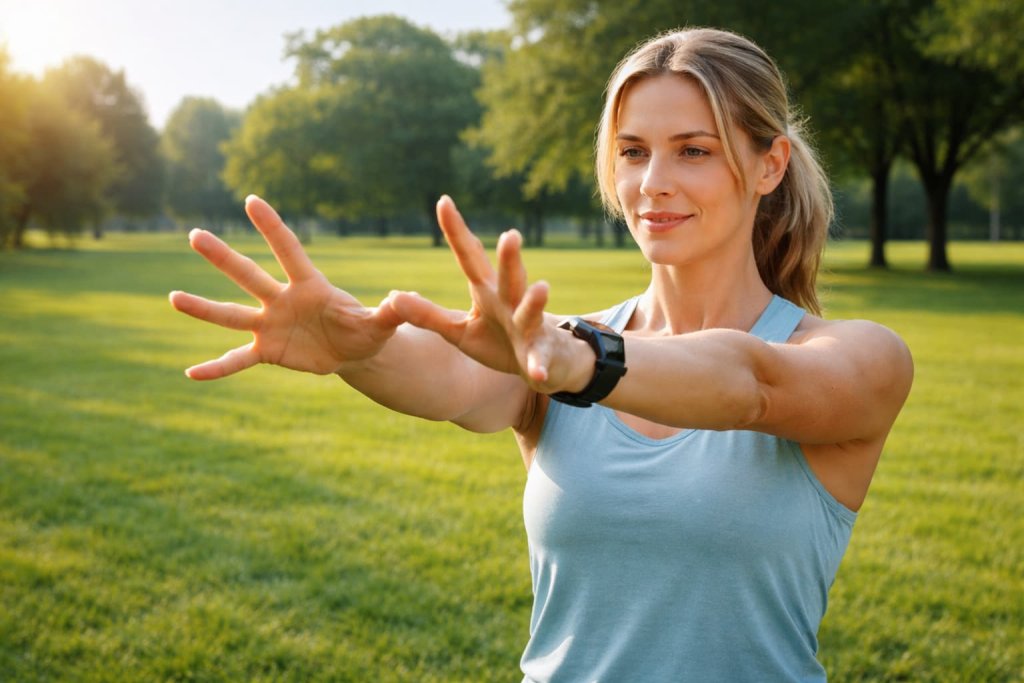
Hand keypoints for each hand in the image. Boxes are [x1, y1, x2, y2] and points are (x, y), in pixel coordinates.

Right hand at [169, 196, 402, 379]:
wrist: (354, 351)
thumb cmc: (367, 328)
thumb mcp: (382, 323)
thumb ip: (390, 312)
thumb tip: (402, 300)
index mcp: (310, 285)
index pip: (289, 251)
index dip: (272, 228)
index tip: (251, 200)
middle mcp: (282, 299)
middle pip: (249, 275)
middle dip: (224, 257)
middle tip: (195, 234)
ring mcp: (271, 324)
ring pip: (232, 314)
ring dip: (204, 308)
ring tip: (173, 298)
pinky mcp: (268, 350)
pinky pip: (238, 359)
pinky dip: (217, 367)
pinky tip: (191, 374)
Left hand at [389, 196, 591, 393]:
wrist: (545, 364)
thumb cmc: (499, 340)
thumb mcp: (459, 330)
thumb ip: (428, 315)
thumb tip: (393, 296)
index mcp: (488, 292)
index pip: (471, 257)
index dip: (458, 231)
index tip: (443, 201)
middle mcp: (511, 302)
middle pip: (508, 276)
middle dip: (510, 258)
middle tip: (510, 235)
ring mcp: (528, 327)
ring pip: (531, 310)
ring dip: (535, 301)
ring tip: (542, 289)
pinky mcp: (539, 354)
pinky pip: (538, 360)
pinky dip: (538, 365)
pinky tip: (536, 374)